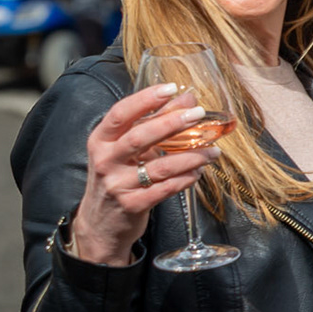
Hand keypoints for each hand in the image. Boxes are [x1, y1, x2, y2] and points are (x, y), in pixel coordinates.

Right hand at [68, 82, 224, 266]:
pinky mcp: (132, 205)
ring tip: (213, 151)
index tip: (171, 88)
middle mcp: (105, 161)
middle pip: (140, 137)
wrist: (99, 223)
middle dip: (172, 123)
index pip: (120, 114)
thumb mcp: (125, 150)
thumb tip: (185, 98)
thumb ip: (152, 124)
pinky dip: (186, 178)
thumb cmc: (117, 177)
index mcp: (101, 141)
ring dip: (191, 156)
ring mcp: (117, 185)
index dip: (145, 99)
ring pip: (159, 166)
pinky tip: (199, 171)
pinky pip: (166, 188)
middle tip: (198, 114)